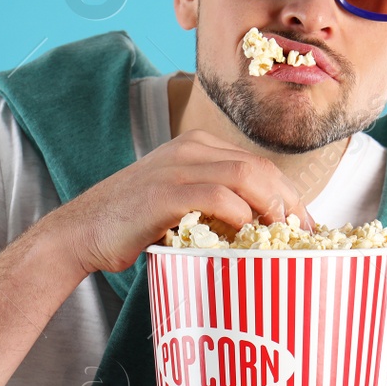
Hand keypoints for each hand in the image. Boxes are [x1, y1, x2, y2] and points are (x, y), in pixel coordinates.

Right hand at [43, 128, 316, 274]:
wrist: (81, 232)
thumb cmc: (132, 225)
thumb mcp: (179, 203)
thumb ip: (214, 204)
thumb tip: (260, 230)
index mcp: (197, 147)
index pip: (259, 164)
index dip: (289, 195)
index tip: (305, 226)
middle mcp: (191, 149)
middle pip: (260, 167)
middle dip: (290, 203)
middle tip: (303, 237)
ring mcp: (177, 167)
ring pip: (247, 176)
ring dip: (272, 209)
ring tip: (281, 238)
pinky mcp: (165, 192)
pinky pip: (219, 197)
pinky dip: (240, 217)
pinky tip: (244, 238)